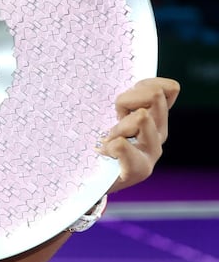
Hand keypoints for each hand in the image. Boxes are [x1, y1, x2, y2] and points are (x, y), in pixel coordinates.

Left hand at [98, 77, 179, 193]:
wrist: (91, 177)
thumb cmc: (98, 139)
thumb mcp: (113, 112)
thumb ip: (128, 96)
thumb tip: (140, 85)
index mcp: (157, 117)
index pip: (169, 89)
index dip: (143, 86)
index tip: (124, 101)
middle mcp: (159, 134)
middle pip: (154, 96)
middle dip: (125, 100)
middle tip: (112, 121)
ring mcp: (151, 152)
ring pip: (142, 116)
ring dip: (118, 125)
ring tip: (107, 139)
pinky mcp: (139, 169)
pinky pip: (123, 145)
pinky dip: (110, 145)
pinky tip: (104, 152)